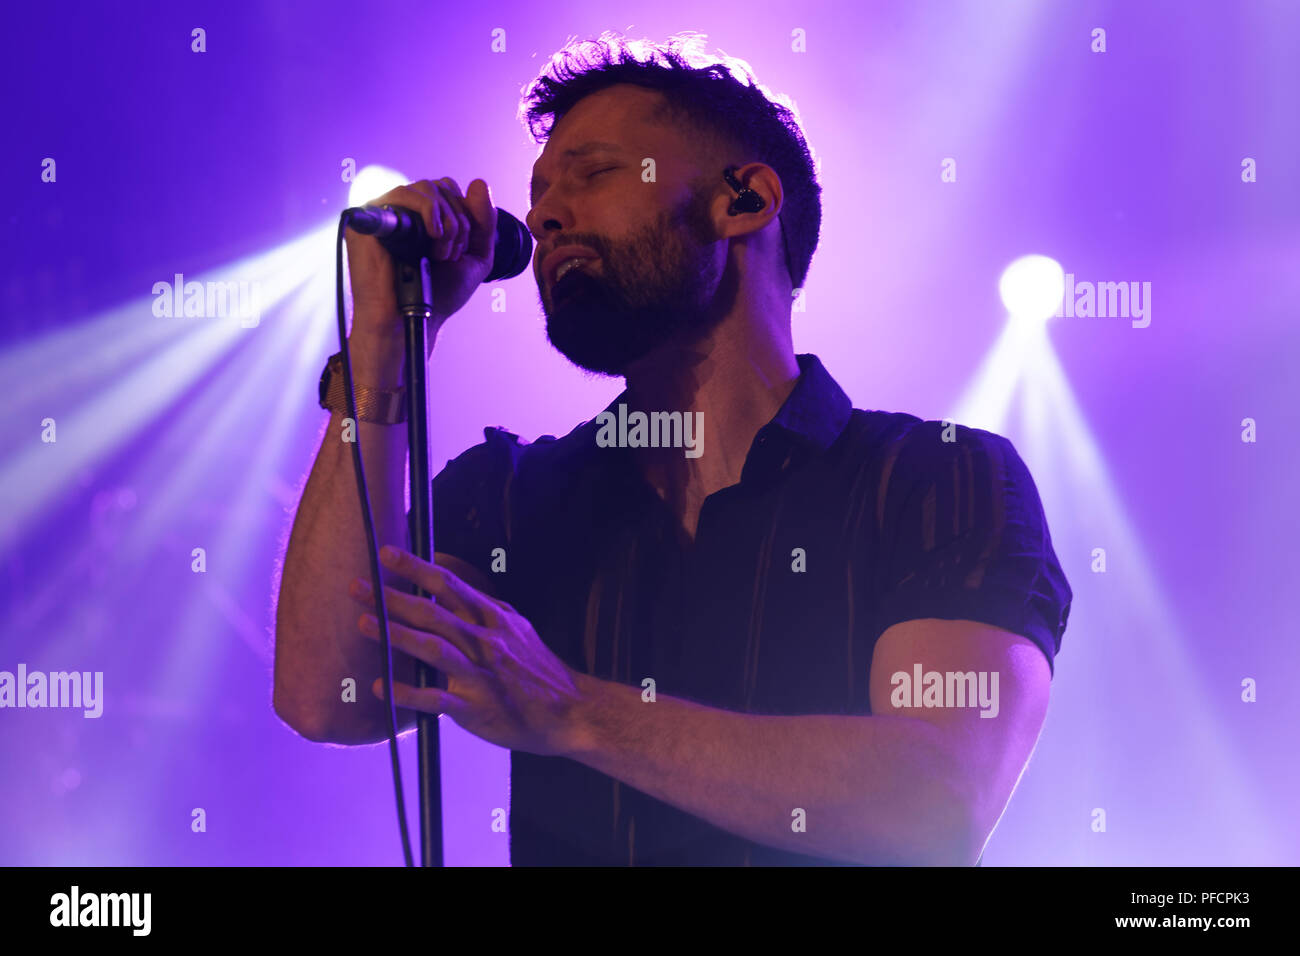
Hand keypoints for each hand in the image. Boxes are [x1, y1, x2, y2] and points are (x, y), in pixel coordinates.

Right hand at [345, 177, 497, 339]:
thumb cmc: (438, 295)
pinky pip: (402, 193)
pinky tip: (433, 236)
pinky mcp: (370, 217)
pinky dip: (427, 210)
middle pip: (440, 186)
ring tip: (441, 253)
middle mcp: (405, 212)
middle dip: (457, 220)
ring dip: (445, 221)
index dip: (465, 213)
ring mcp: (386, 212)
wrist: (412, 318)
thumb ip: (483, 222)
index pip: (450, 190)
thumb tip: (479, 182)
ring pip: (425, 188)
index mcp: (425, 218)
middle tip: (452, 255)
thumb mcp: (474, 257)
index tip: (462, 248)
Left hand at [348, 546, 586, 756]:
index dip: (416, 567)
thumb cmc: (537, 667)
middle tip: (357, 585)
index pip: (449, 585)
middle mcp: (484, 641)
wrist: (570, 710)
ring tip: (363, 623)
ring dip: (396, 635)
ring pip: (433, 648)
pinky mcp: (476, 707)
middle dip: (392, 597)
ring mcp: (480, 674)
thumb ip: (481, 600)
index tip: (387, 552)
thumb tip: (448, 569)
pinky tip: (381, 687)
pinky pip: (436, 698)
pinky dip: (408, 692)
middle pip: (433, 612)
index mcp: (492, 618)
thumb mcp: (515, 623)